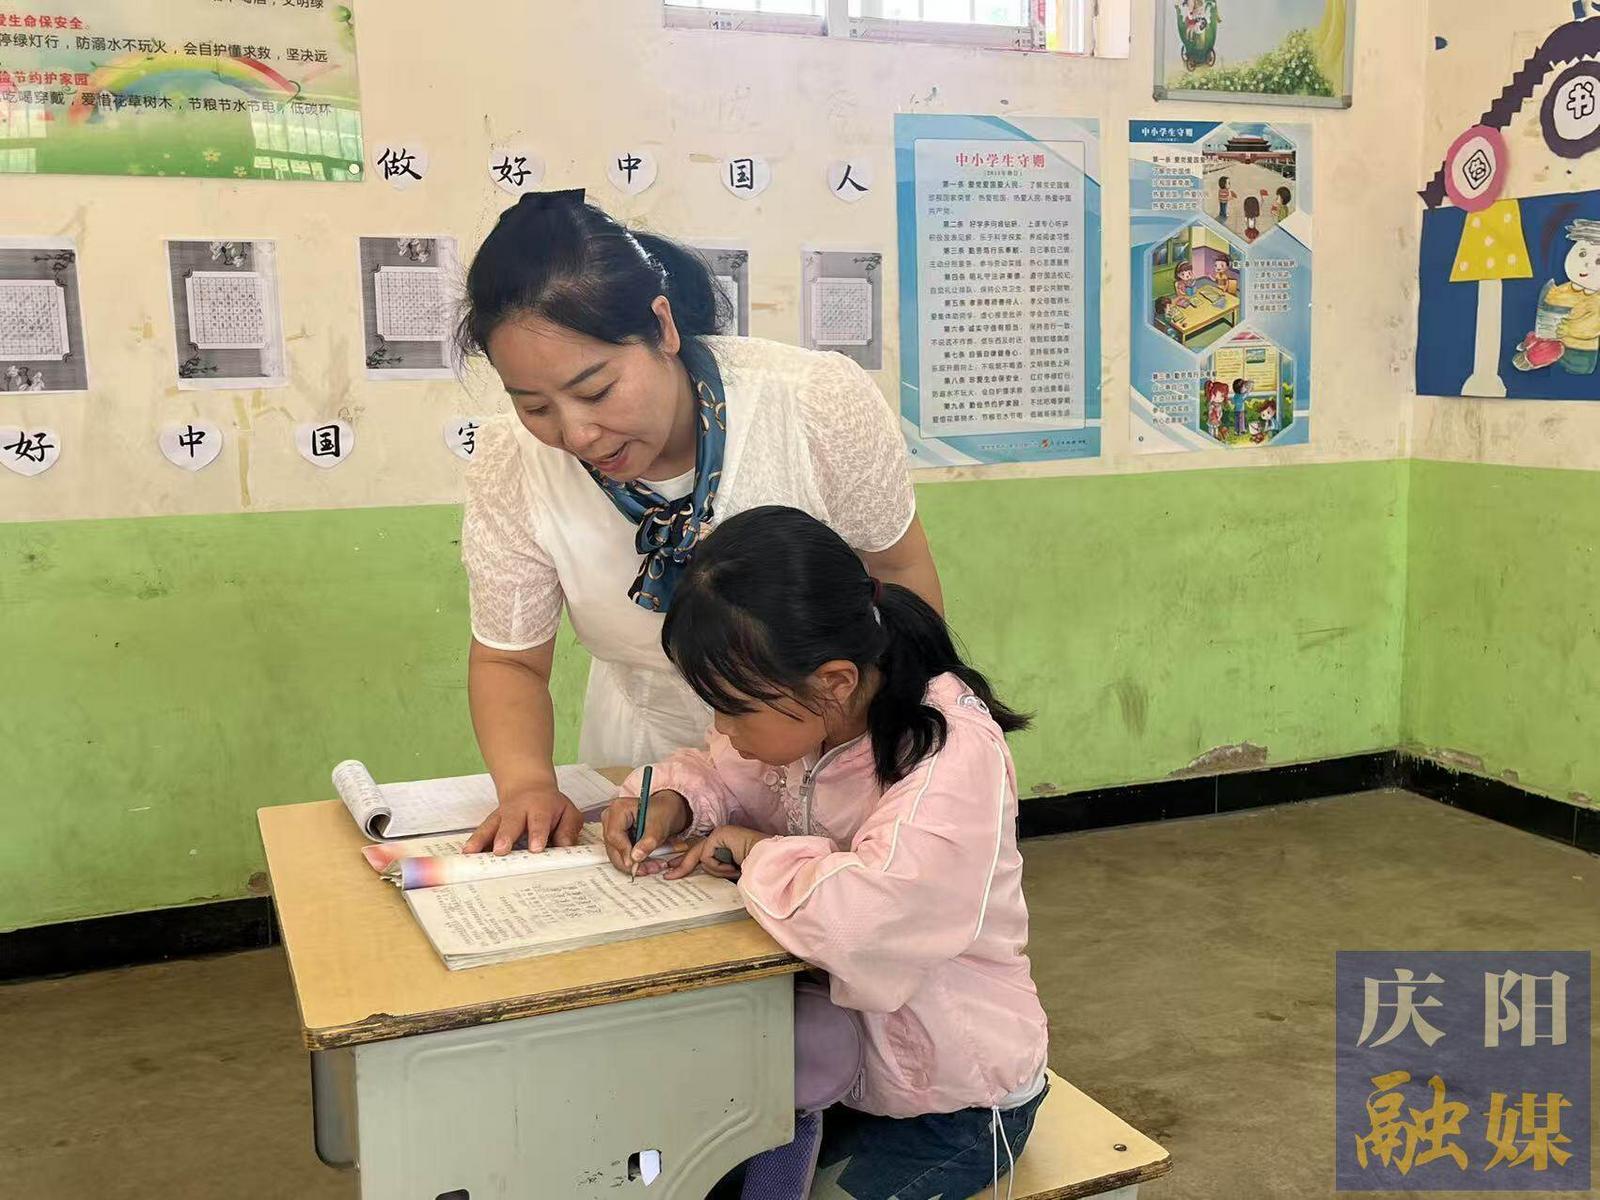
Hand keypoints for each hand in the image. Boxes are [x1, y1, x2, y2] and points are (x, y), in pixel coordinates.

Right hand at [463, 782, 583, 854]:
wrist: (528, 787)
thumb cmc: (550, 807)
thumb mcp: (567, 812)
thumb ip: (568, 828)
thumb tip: (566, 846)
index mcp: (540, 808)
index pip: (539, 821)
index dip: (538, 834)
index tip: (536, 848)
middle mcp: (518, 811)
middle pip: (511, 822)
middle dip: (505, 836)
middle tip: (501, 850)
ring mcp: (501, 816)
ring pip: (491, 826)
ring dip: (482, 839)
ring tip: (472, 852)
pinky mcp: (491, 823)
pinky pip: (481, 832)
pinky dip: (473, 842)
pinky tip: (466, 853)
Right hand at [602, 789, 690, 873]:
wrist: (667, 810)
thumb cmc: (663, 812)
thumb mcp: (659, 826)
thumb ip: (648, 842)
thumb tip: (635, 857)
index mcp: (618, 809)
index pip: (614, 835)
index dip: (623, 851)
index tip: (634, 864)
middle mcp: (611, 819)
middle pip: (613, 847)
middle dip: (630, 862)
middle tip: (647, 870)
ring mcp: (612, 829)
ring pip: (616, 854)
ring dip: (633, 865)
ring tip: (652, 867)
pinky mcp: (617, 838)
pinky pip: (621, 854)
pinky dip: (634, 862)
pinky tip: (647, 865)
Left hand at [663, 825, 770, 880]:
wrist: (768, 862)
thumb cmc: (755, 869)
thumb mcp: (730, 872)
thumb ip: (716, 871)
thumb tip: (699, 877)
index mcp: (723, 845)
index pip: (700, 852)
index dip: (685, 861)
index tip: (673, 869)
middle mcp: (720, 837)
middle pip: (695, 852)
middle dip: (681, 865)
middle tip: (668, 874)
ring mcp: (719, 834)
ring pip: (702, 857)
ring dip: (718, 870)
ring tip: (735, 870)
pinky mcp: (719, 834)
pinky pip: (708, 857)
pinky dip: (719, 866)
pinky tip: (733, 865)